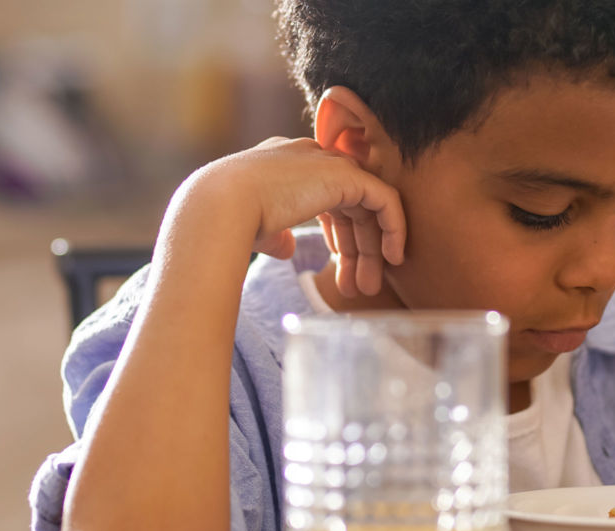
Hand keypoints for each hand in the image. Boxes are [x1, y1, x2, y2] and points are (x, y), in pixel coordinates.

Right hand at [199, 136, 405, 296]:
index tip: (337, 266)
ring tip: (369, 288)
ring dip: (373, 249)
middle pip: (350, 205)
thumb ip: (277, 233)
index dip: (338, 234)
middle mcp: (310, 157)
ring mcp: (328, 162)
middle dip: (357, 249)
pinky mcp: (345, 174)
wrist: (220, 207)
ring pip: (368, 207)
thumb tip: (287, 248)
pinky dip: (394, 228)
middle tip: (360, 287)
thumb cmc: (228, 222)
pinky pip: (385, 200)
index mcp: (288, 164)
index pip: (327, 197)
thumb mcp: (258, 228)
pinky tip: (392, 259)